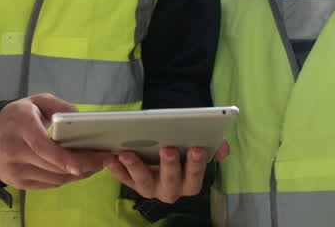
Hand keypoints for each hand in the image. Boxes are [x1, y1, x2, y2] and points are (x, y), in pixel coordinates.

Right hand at [0, 93, 108, 189]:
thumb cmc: (17, 117)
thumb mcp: (35, 101)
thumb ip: (58, 106)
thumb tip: (79, 117)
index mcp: (19, 126)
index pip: (43, 147)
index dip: (65, 157)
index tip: (88, 160)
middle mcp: (14, 151)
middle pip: (54, 165)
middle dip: (84, 164)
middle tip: (105, 158)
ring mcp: (14, 170)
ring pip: (54, 178)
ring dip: (78, 174)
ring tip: (96, 164)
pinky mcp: (18, 183)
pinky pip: (49, 185)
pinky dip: (67, 179)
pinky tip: (79, 170)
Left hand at [105, 141, 228, 203]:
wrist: (162, 146)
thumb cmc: (183, 146)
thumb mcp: (198, 144)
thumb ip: (213, 146)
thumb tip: (223, 148)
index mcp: (189, 182)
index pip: (195, 177)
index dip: (196, 164)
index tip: (196, 148)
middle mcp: (170, 190)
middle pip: (170, 182)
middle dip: (169, 166)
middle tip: (168, 148)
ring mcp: (149, 187)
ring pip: (143, 183)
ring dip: (135, 167)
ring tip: (127, 153)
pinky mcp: (131, 182)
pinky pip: (122, 178)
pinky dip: (115, 168)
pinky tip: (111, 155)